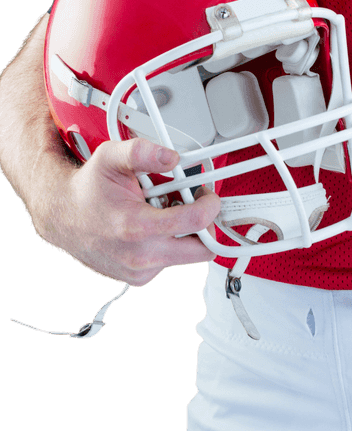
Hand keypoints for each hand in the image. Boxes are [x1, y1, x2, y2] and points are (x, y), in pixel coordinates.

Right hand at [37, 138, 221, 284]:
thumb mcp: (111, 158)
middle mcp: (140, 256)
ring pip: (187, 255)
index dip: (211, 205)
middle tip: (192, 203)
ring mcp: (139, 271)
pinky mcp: (139, 278)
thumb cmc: (88, 190)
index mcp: (136, 227)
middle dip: (205, 225)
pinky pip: (171, 261)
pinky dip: (170, 242)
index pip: (196, 223)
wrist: (62, 216)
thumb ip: (142, 152)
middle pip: (202, 250)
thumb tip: (170, 156)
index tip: (208, 195)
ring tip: (162, 210)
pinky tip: (153, 225)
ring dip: (185, 232)